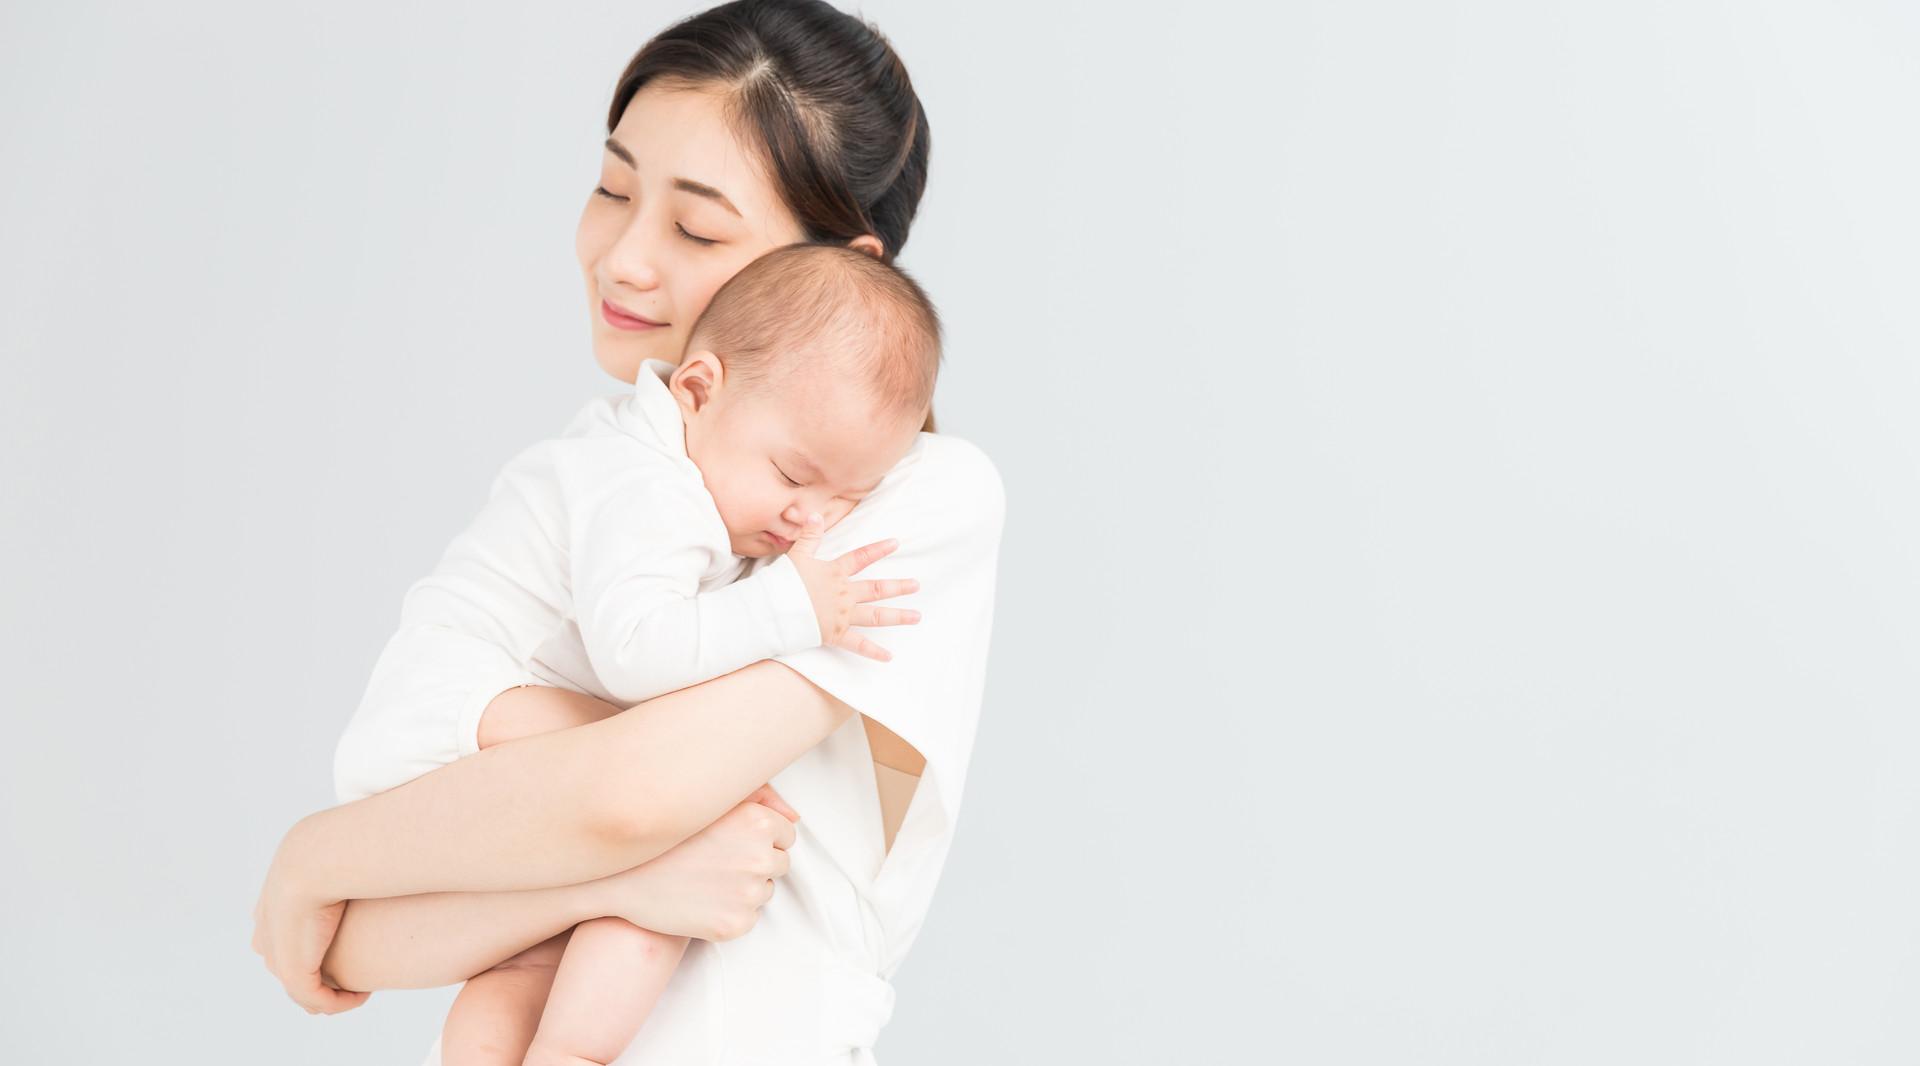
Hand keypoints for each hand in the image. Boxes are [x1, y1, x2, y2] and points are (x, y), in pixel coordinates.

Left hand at [250, 826, 370, 1013]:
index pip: (288, 944)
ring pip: (305, 989)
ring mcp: (278, 957)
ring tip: (361, 989)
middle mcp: (268, 936)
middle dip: (324, 981)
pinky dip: (341, 1002)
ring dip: (333, 995)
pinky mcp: (294, 972)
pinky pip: (317, 999)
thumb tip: (354, 866)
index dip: (317, 955)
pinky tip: (363, 993)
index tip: (348, 953)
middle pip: (295, 970)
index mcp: (269, 911)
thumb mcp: (330, 862)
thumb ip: (336, 871)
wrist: (318, 861)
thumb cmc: (334, 853)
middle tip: (355, 980)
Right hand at [588, 785, 799, 940]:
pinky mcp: (735, 925)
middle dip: (755, 862)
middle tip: (716, 861)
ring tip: (705, 879)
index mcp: (758, 822)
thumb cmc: (666, 834)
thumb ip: (760, 798)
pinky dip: (731, 913)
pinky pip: (749, 918)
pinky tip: (702, 901)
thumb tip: (795, 817)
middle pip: (779, 864)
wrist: (619, 877)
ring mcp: (748, 895)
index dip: (759, 837)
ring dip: (744, 887)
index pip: (786, 834)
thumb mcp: (712, 801)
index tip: (732, 840)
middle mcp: (759, 857)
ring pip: (765, 891)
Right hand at [786, 513, 921, 661]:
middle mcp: (844, 594)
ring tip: (917, 617)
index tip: (896, 543)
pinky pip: (858, 645)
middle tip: (917, 585)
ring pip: (876, 616)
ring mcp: (842, 616)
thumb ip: (809, 536)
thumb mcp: (796, 555)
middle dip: (899, 587)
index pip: (861, 558)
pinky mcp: (836, 635)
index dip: (878, 549)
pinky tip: (889, 657)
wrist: (773, 609)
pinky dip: (874, 652)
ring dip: (898, 616)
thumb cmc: (782, 582)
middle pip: (877, 589)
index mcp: (835, 573)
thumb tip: (814, 514)